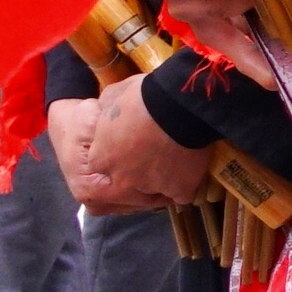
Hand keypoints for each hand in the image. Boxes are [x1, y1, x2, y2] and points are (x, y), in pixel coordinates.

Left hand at [51, 90, 212, 215]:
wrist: (178, 104)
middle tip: (152, 155)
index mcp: (101, 159)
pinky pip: (182, 194)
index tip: (128, 144)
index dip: (117, 154)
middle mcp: (122, 180)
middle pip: (128, 186)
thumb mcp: (111, 96)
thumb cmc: (141, 97)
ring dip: (161, 181)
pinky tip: (190, 170)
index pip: (104, 166)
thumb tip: (106, 110)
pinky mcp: (179, 189)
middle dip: (137, 175)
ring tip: (174, 161)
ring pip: (155, 193)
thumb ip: (106, 112)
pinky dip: (186, 184)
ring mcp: (151, 188)